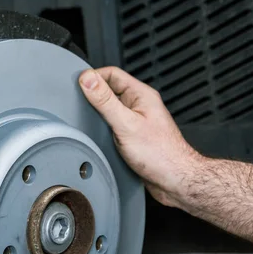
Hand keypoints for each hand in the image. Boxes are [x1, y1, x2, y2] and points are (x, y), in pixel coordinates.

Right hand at [79, 66, 202, 207]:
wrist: (174, 180)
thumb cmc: (160, 154)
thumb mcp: (126, 124)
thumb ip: (105, 101)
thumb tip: (88, 80)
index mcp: (141, 95)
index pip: (112, 74)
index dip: (93, 76)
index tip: (78, 85)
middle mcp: (140, 106)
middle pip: (110, 92)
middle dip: (94, 97)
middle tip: (79, 105)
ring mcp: (137, 122)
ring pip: (112, 111)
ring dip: (99, 116)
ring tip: (89, 122)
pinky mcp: (135, 138)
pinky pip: (115, 128)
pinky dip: (105, 131)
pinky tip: (100, 139)